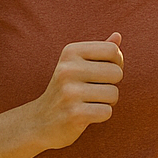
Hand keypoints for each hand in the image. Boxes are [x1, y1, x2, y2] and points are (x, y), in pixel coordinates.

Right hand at [30, 32, 124, 150]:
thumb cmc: (67, 90)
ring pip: (113, 93)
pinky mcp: (74, 114)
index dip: (116, 63)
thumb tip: (118, 36)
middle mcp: (67, 69)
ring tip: (89, 103)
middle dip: (112, 85)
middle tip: (94, 91)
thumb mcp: (78, 66)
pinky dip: (101, 115)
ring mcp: (69, 92)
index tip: (102, 73)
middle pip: (117, 72)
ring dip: (107, 102)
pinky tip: (86, 115)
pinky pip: (107, 112)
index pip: (113, 50)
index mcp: (70, 52)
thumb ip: (99, 51)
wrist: (39, 122)